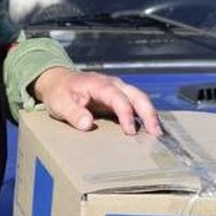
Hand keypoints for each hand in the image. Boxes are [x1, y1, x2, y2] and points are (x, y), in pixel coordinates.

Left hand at [30, 65, 161, 136]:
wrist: (58, 81)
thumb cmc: (59, 92)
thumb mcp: (59, 103)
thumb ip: (73, 113)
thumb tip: (88, 124)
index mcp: (99, 85)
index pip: (118, 98)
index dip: (126, 114)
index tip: (130, 131)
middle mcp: (113, 85)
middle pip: (137, 96)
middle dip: (148, 113)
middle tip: (155, 133)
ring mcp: (118, 90)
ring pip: (140, 99)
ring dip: (150, 115)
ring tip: (157, 134)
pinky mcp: (119, 98)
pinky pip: (135, 105)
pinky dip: (144, 116)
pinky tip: (148, 130)